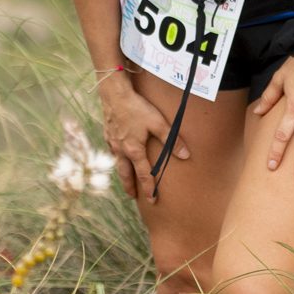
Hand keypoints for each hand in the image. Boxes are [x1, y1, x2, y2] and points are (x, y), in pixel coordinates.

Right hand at [98, 71, 186, 199]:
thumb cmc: (137, 107)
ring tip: (126, 178)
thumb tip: (186, 155)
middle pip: (125, 174)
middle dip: (130, 186)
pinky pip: (112, 151)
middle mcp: (121, 150)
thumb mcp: (158, 123)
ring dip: (122, 173)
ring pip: (117, 163)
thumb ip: (172, 140)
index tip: (152, 200)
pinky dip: (117, 158)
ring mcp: (112, 143)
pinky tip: (118, 155)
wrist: (114, 93)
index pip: (144, 175)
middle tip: (133, 196)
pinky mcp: (107, 134)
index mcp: (134, 150)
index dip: (149, 189)